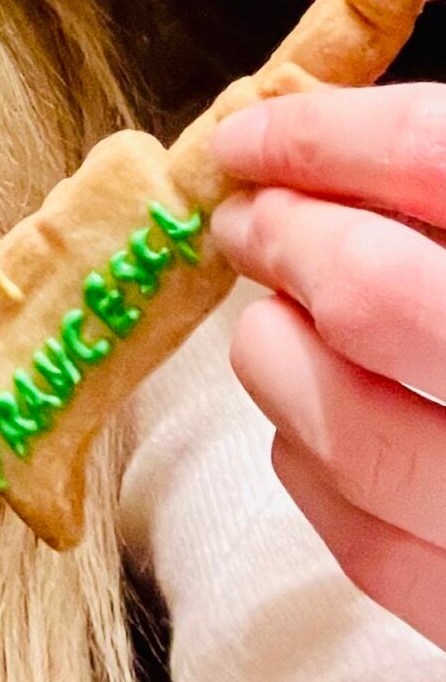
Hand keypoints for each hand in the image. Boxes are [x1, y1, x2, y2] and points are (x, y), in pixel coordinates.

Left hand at [213, 83, 445, 647]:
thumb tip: (344, 132)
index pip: (436, 159)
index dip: (324, 135)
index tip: (257, 133)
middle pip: (379, 293)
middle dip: (287, 237)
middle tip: (253, 217)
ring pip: (355, 430)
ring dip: (278, 352)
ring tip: (278, 314)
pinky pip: (376, 549)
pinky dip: (312, 465)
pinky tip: (314, 414)